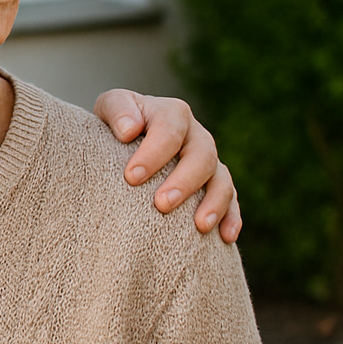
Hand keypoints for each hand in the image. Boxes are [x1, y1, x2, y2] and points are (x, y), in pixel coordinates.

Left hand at [92, 90, 241, 242]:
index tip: (131, 177)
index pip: (168, 131)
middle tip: (161, 205)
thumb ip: (117, 110)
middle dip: (183, 181)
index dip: (153, 154)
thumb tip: (129, 129)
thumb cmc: (117, 124)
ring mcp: (209, 160)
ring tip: (200, 226)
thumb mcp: (110, 106)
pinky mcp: (215, 184)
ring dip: (213, 202)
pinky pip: (231, 200)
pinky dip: (231, 217)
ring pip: (221, 179)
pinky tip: (226, 237)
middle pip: (201, 156)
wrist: (125, 138)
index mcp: (171, 114)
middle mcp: (195, 135)